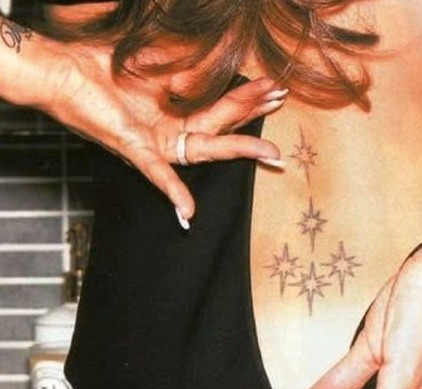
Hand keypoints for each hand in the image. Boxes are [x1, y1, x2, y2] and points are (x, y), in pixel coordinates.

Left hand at [40, 41, 285, 219]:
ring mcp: (155, 145)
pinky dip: (172, 193)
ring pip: (203, 150)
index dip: (246, 98)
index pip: (219, 108)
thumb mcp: (154, 66)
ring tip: (268, 152)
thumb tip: (215, 70)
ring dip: (237, 150)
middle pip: (220, 127)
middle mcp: (170, 133)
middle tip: (281, 101)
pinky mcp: (135, 150)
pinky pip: (155, 175)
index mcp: (175, 114)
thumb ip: (184, 71)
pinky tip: (188, 214)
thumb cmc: (104, 70)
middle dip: (252, 114)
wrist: (63, 73)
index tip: (272, 87)